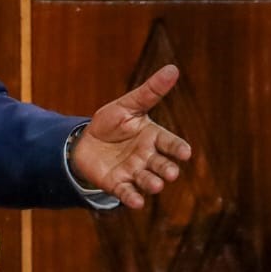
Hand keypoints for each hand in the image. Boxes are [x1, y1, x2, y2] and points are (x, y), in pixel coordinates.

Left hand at [69, 64, 191, 208]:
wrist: (84, 142)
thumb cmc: (111, 123)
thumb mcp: (128, 105)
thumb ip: (150, 91)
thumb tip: (173, 69)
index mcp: (154, 138)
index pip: (170, 143)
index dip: (178, 148)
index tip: (186, 153)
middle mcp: (148, 158)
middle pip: (162, 165)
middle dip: (168, 169)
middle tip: (171, 172)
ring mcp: (134, 172)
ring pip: (148, 181)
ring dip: (153, 184)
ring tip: (157, 185)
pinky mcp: (118, 184)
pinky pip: (127, 192)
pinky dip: (132, 198)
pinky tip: (136, 203)